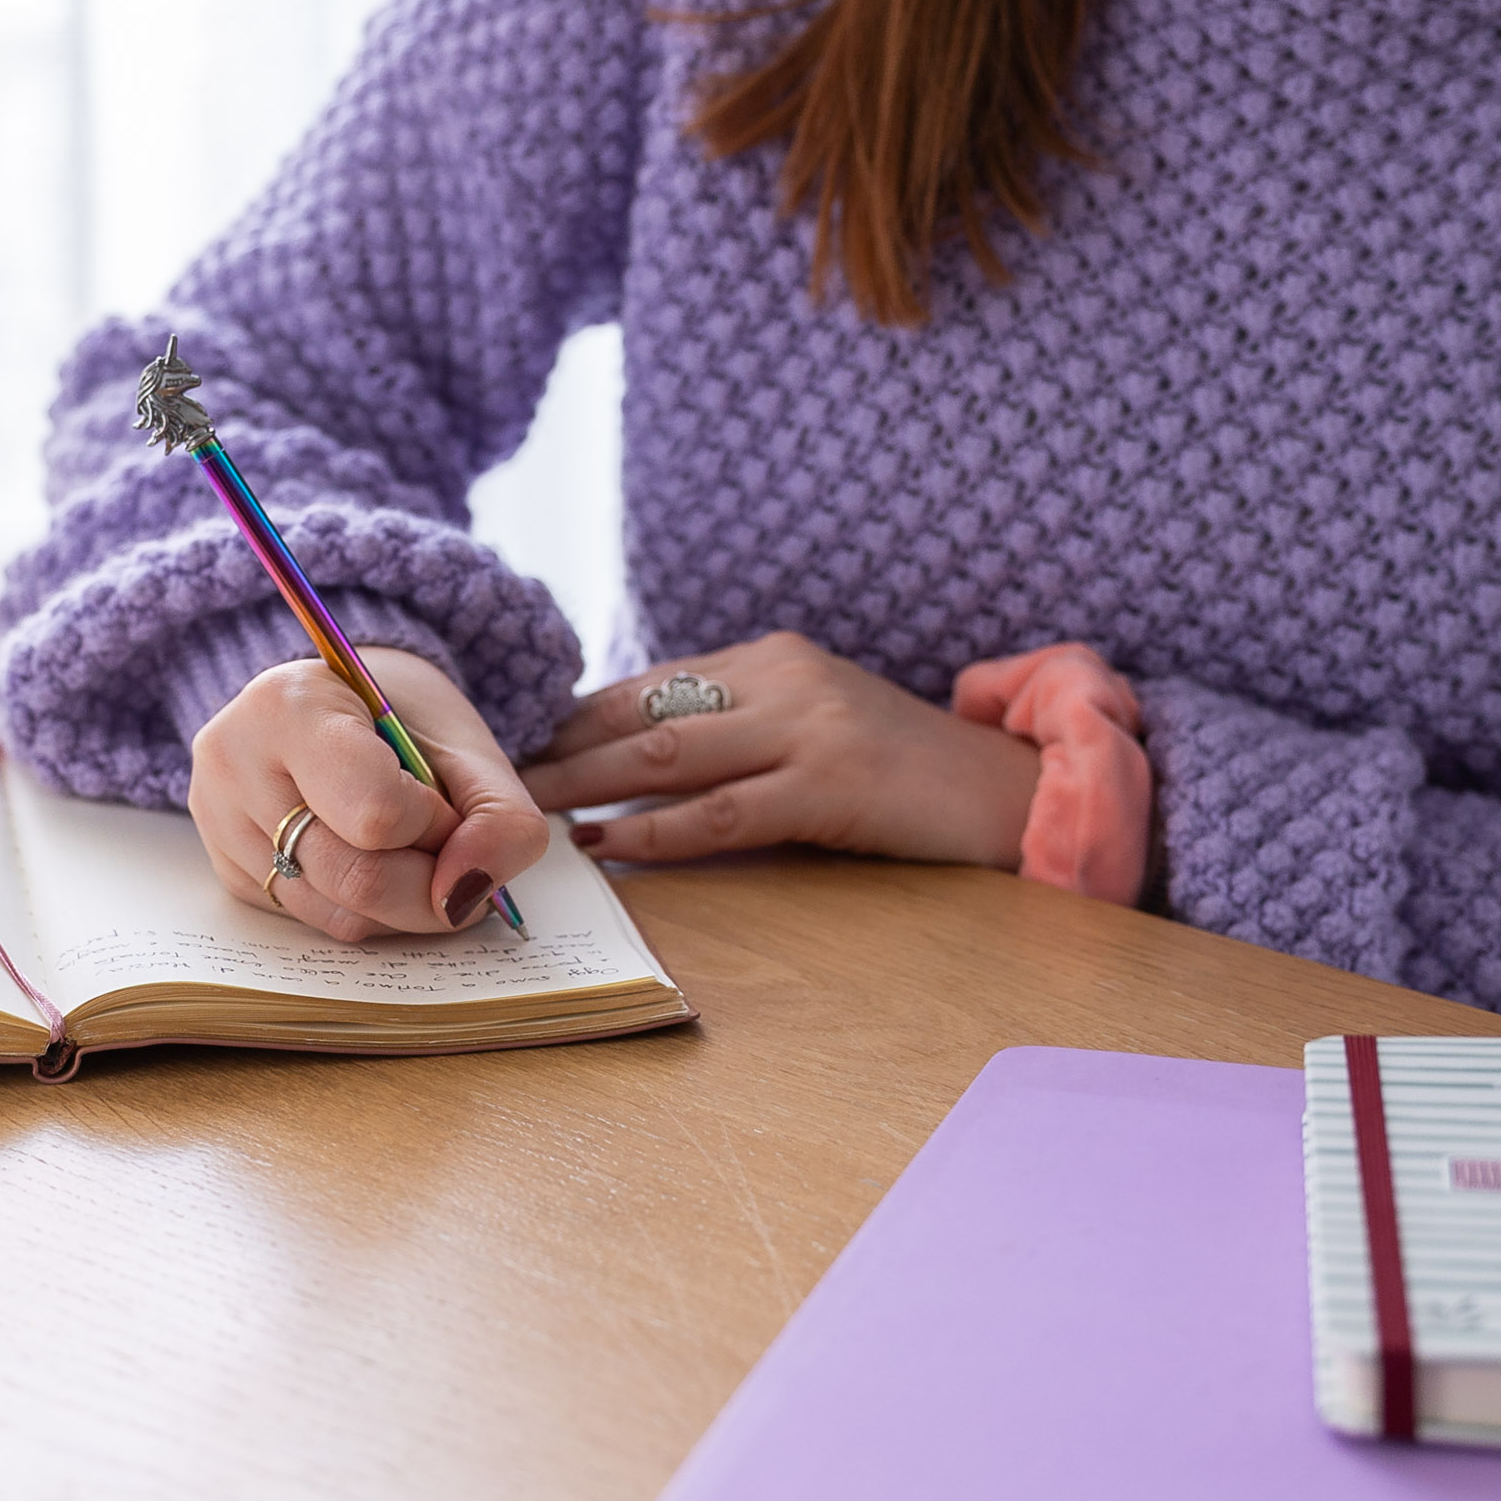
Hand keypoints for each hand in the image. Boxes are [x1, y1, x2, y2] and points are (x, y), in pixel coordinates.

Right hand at [189, 647, 549, 939]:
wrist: (340, 710)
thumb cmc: (401, 721)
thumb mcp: (467, 747)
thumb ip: (499, 818)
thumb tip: (468, 896)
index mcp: (290, 704)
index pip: (375, 815)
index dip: (434, 827)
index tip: (444, 803)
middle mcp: (234, 762)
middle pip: (355, 879)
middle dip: (429, 886)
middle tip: (450, 855)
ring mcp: (219, 822)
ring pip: (337, 916)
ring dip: (401, 905)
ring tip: (411, 853)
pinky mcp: (228, 871)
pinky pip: (315, 925)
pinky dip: (365, 912)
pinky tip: (370, 863)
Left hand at [520, 632, 1039, 867]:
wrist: (1015, 792)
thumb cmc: (903, 776)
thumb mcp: (812, 731)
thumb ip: (735, 733)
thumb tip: (626, 767)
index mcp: (770, 658)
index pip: (644, 683)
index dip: (569, 717)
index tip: (506, 744)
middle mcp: (782, 677)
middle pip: (638, 710)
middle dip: (555, 747)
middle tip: (486, 779)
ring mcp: (808, 727)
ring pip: (665, 753)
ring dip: (582, 782)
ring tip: (523, 809)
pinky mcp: (833, 784)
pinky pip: (722, 811)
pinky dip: (653, 827)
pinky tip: (604, 841)